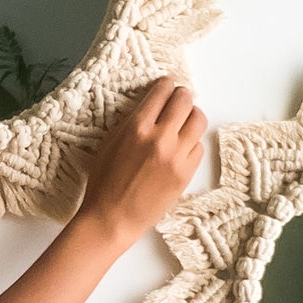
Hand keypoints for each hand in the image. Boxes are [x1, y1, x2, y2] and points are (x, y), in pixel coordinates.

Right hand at [78, 78, 206, 243]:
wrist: (112, 217)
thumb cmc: (104, 182)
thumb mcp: (110, 142)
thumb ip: (133, 121)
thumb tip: (152, 105)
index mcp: (137, 127)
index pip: (162, 92)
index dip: (166, 84)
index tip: (167, 85)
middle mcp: (160, 138)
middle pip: (185, 100)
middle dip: (182, 95)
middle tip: (178, 99)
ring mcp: (176, 156)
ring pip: (198, 120)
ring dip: (191, 116)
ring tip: (183, 122)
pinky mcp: (186, 173)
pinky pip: (198, 147)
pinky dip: (191, 143)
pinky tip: (180, 148)